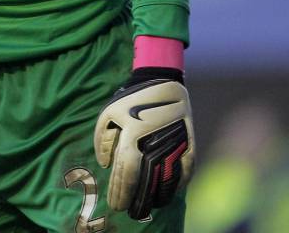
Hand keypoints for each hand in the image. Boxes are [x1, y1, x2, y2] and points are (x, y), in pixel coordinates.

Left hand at [93, 68, 194, 219]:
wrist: (162, 83)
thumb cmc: (130, 99)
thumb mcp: (108, 114)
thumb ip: (103, 141)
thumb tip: (106, 165)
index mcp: (133, 136)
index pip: (126, 173)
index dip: (120, 192)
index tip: (115, 205)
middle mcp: (155, 144)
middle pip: (146, 182)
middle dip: (136, 200)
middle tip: (128, 211)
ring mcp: (175, 146)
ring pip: (168, 181)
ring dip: (156, 198)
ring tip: (147, 208)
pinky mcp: (190, 145)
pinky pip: (185, 172)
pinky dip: (177, 185)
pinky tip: (168, 194)